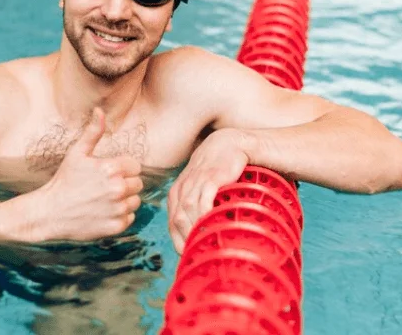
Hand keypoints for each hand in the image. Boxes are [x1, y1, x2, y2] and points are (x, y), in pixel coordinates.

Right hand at [37, 108, 143, 241]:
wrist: (50, 213)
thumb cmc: (64, 180)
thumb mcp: (77, 153)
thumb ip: (93, 132)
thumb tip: (100, 110)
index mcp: (111, 168)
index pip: (135, 166)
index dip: (123, 168)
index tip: (108, 172)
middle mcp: (118, 189)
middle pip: (138, 183)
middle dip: (125, 183)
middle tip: (104, 186)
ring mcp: (117, 209)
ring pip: (135, 201)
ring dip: (124, 200)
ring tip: (104, 199)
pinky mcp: (116, 226)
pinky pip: (129, 217)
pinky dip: (119, 216)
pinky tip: (103, 212)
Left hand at [167, 128, 248, 253]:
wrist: (229, 144)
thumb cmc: (218, 172)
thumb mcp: (203, 189)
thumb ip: (200, 209)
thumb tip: (208, 238)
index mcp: (176, 194)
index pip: (172, 225)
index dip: (180, 243)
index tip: (192, 257)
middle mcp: (181, 189)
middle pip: (178, 222)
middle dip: (187, 241)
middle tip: (202, 256)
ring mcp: (193, 183)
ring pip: (187, 213)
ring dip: (196, 232)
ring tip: (210, 246)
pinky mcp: (209, 178)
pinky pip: (202, 202)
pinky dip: (205, 217)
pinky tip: (214, 227)